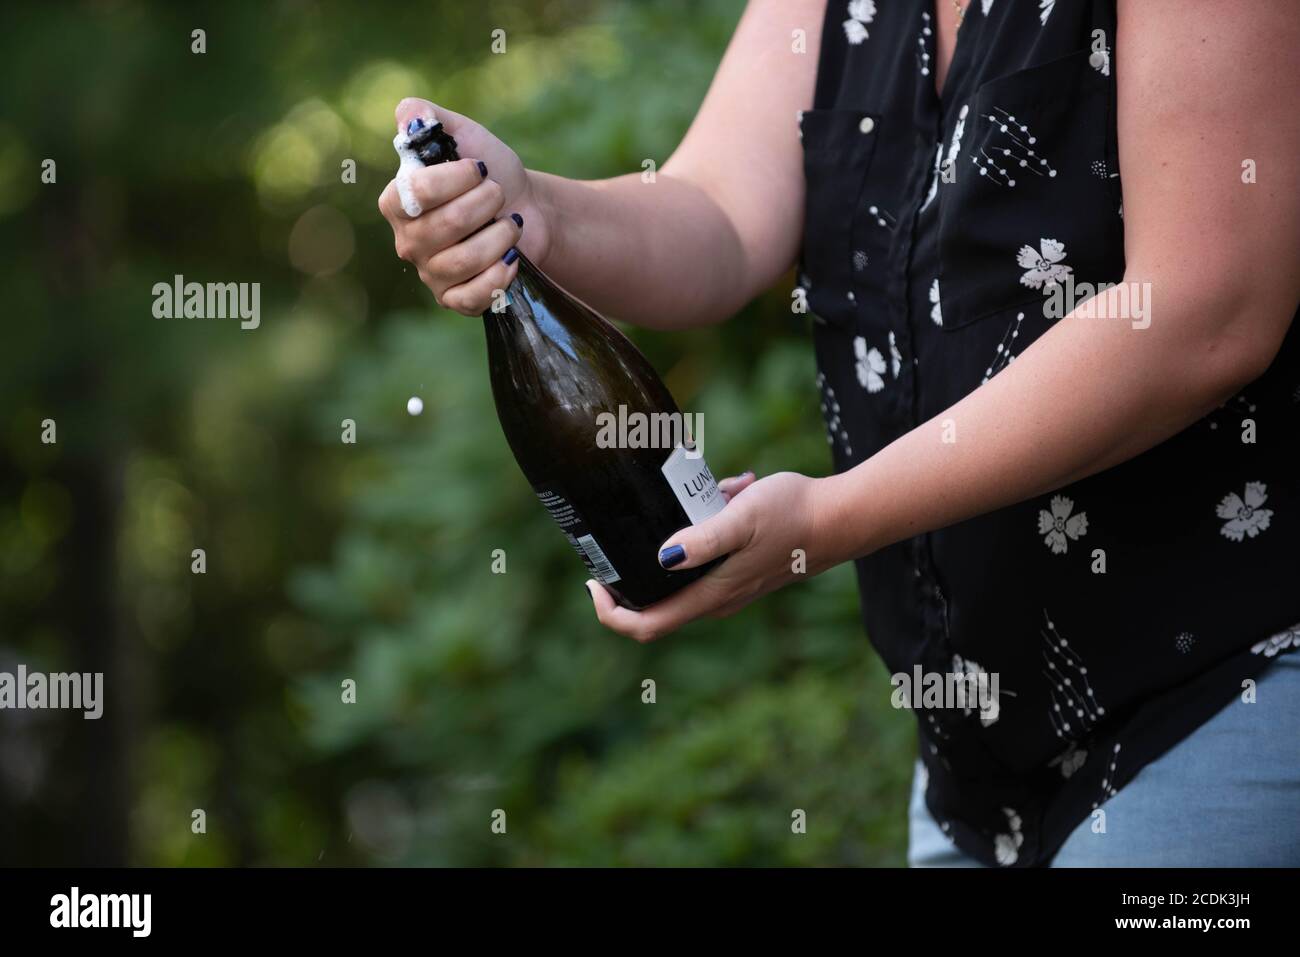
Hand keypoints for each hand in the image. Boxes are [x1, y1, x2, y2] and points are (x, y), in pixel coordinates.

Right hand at [377, 97, 552, 313]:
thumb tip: (407, 114)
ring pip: (464, 261)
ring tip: (510, 224)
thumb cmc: (490, 172)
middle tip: (498, 194)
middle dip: (486, 203)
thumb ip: (429, 116)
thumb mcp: (464, 135)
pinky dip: (498, 276)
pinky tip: (511, 258)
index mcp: (398, 201)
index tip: (481, 169)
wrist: (526, 208)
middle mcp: (407, 240)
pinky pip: (471, 297)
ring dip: (500, 236)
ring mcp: (431, 273)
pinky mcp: (455, 299)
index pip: (417, 191)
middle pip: (447, 225)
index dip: (457, 178)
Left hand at [586, 471, 825, 641]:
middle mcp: (716, 600)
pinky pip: (701, 561)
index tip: (593, 584)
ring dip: (665, 549)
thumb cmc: (793, 515)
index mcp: (711, 595)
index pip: (647, 626)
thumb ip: (704, 539)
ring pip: (678, 580)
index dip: (611, 614)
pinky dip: (694, 535)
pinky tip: (716, 496)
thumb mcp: (743, 517)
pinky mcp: (739, 572)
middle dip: (629, 579)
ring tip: (671, 505)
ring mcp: (728, 589)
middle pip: (655, 607)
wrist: (840, 519)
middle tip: (613, 539)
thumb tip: (664, 556)